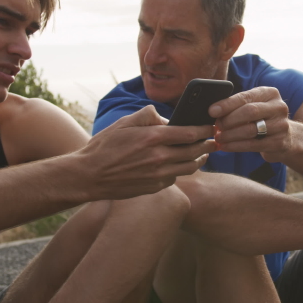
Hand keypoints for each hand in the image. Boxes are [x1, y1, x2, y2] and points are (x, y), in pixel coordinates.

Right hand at [78, 106, 215, 200]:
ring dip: (199, 160)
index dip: (205, 130)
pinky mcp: (154, 187)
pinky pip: (175, 178)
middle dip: (207, 145)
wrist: (89, 176)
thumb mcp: (124, 123)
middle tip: (213, 141)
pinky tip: (179, 165)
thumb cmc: (104, 146)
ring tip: (202, 154)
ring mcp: (158, 175)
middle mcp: (159, 157)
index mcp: (153, 137)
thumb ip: (148, 115)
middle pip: (194, 151)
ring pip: (189, 167)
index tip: (210, 127)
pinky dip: (180, 170)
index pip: (190, 132)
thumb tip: (167, 118)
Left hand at [209, 87, 290, 157]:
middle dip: (229, 120)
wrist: (286, 137)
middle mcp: (279, 107)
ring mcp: (281, 126)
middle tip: (216, 126)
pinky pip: (253, 145)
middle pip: (250, 112)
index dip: (227, 104)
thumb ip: (238, 105)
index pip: (246, 97)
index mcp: (270, 93)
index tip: (211, 111)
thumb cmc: (262, 118)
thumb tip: (213, 110)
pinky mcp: (279, 142)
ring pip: (251, 130)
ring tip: (218, 137)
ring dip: (230, 135)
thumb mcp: (254, 106)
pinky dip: (236, 146)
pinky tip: (225, 146)